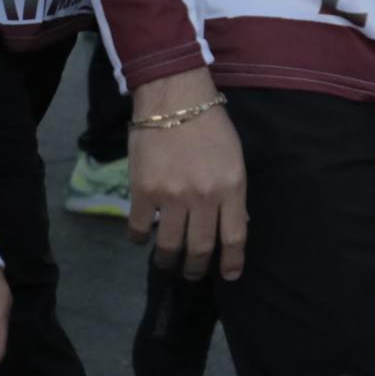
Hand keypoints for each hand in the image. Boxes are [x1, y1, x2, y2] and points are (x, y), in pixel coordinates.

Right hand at [127, 69, 247, 282]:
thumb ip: (233, 193)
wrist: (175, 99)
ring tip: (167, 264)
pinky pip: (140, 229)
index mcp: (232, 187)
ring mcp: (172, 196)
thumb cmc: (211, 126)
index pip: (235, 236)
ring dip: (167, 261)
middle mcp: (204, 197)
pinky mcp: (143, 192)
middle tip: (193, 274)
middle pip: (200, 248)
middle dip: (197, 268)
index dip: (232, 261)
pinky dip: (139, 239)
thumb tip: (234, 225)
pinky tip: (141, 239)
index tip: (230, 275)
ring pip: (169, 246)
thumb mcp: (235, 159)